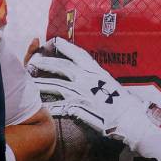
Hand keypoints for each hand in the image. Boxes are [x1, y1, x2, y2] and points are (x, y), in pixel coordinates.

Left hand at [25, 37, 148, 136]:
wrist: (130, 119)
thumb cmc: (123, 102)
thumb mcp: (109, 82)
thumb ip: (95, 76)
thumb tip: (86, 73)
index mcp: (95, 70)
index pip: (76, 53)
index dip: (63, 46)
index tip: (52, 41)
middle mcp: (87, 78)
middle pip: (61, 67)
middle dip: (45, 63)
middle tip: (33, 62)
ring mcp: (82, 93)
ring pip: (55, 85)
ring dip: (40, 84)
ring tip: (29, 83)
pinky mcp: (79, 108)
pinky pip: (59, 106)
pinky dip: (49, 106)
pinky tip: (40, 107)